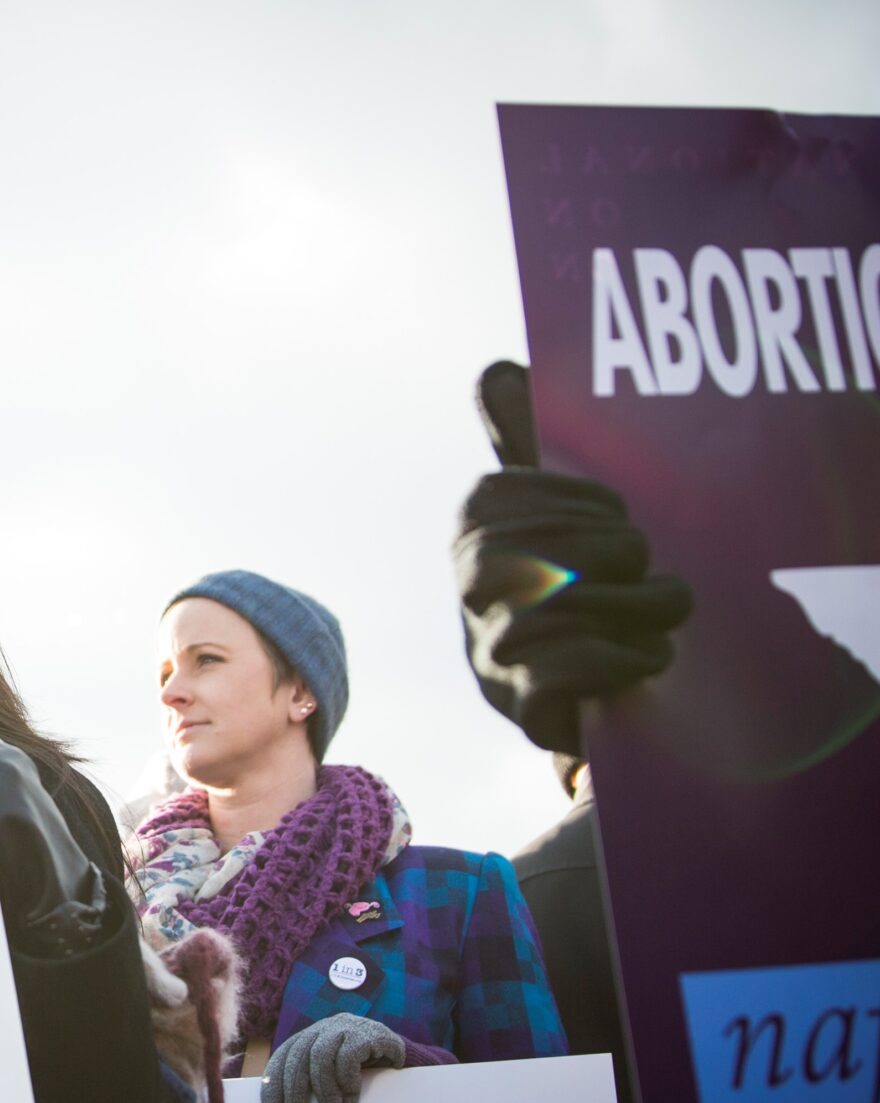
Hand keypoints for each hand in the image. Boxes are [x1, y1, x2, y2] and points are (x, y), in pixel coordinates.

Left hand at [259, 1013, 406, 1102]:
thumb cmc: (362, 1071)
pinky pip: (349, 1057)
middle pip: (299, 1057)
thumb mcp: (333, 1075)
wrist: (403, 1058)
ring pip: (321, 1057)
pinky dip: (347, 1081)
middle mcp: (325, 1028)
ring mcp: (346, 1028)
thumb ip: (312, 1083)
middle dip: (294, 1092)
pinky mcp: (369, 1034)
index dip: (274, 1080)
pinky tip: (351, 1100)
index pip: (285, 1054)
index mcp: (311, 1035)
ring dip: (324, 1092)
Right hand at [454, 360, 693, 754]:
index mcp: (472, 530)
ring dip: (636, 607)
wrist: (582, 689)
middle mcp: (470, 589)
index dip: (587, 506)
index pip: (528, 499)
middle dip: (617, 556)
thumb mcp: (554, 507)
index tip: (614, 519)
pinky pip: (562, 668)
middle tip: (645, 566)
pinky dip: (617, 659)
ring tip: (665, 610)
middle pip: (556, 553)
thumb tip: (496, 367)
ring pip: (562, 610)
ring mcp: (489, 648)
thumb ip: (527, 438)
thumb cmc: (573, 583)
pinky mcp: (520, 704)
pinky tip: (646, 657)